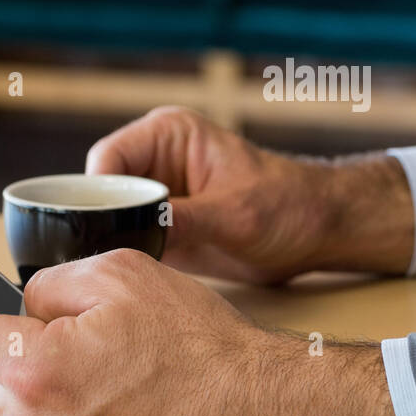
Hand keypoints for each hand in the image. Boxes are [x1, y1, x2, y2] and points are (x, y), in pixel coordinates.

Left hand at [0, 250, 415, 415]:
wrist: (245, 408)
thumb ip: (49, 285)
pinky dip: (24, 376)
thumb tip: (24, 305)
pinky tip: (73, 356)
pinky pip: (18, 409)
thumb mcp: (118, 275)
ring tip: (48, 328)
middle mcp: (28, 414)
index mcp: (35, 364)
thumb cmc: (194, 343)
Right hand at [86, 106, 413, 282]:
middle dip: (98, 225)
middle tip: (103, 263)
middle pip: (100, 191)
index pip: (106, 160)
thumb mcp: (233, 215)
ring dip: (111, 245)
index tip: (100, 233)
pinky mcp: (163, 224)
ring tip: (114, 276)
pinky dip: (127, 259)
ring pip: (110, 219)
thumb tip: (132, 232)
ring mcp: (157, 193)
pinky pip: (129, 240)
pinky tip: (130, 281)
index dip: (96, 197)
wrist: (319, 231)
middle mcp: (155, 159)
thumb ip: (180, 221)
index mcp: (167, 134)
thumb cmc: (288, 206)